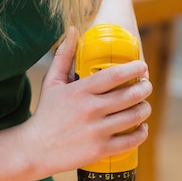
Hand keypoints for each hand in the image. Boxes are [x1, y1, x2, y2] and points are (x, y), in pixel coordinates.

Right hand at [22, 27, 151, 178]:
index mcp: (80, 91)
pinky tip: (142, 127)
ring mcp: (96, 131)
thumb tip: (72, 30)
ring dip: (145, 108)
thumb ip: (64, 56)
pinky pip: (131, 141)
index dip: (135, 69)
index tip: (142, 66)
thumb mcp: (52, 82)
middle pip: (130, 95)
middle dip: (145, 87)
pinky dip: (142, 133)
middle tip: (146, 85)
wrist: (35, 149)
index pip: (115, 75)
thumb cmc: (46, 113)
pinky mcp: (100, 150)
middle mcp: (90, 109)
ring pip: (134, 116)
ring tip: (144, 104)